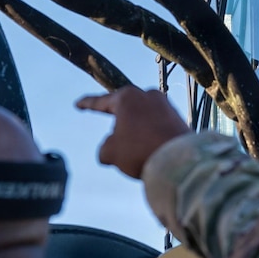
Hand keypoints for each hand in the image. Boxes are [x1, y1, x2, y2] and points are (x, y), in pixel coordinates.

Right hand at [76, 87, 192, 177]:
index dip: (87, 104)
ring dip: (137, 136)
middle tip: (118, 144)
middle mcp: (148, 96)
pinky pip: (158, 129)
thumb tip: (110, 149)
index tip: (78, 104)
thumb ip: (105, 148)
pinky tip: (153, 153)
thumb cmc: (141, 151)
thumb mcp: (111, 152)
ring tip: (140, 155)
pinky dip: (152, 139)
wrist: (180, 161)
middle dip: (119, 128)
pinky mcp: (179, 118)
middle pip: (125, 112)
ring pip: (142, 121)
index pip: (101, 101)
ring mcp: (166, 106)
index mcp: (127, 97)